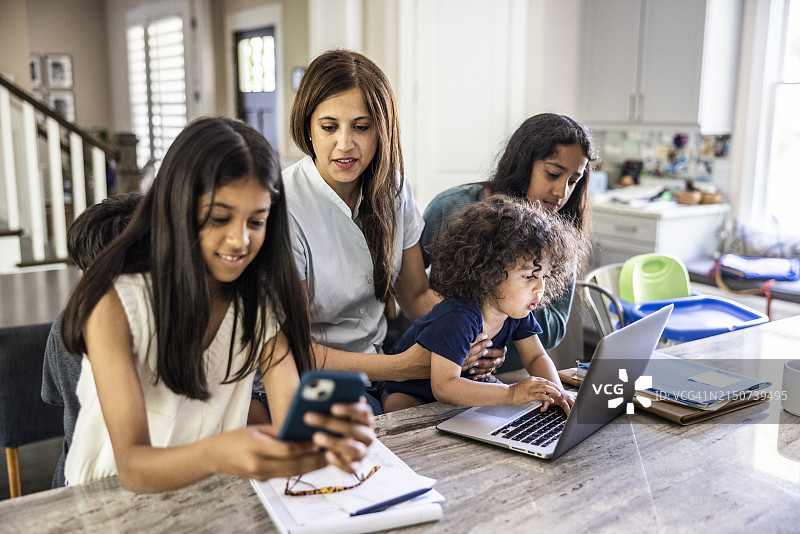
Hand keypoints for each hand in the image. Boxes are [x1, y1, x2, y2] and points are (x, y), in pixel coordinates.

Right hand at [208, 425, 326, 481]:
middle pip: (293, 465)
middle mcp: (259, 464)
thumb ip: (279, 431)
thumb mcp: (257, 429)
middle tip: (333, 452)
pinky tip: (314, 463)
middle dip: (315, 460)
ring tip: (329, 458)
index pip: (286, 449)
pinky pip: (287, 475)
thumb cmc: (236, 437)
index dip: (304, 447)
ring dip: (313, 467)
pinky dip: (302, 469)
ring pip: (293, 473)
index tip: (319, 441)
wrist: (215, 456)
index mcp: (256, 447)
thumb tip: (303, 430)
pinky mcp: (264, 479)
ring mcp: (261, 474)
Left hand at [303, 398, 374, 473]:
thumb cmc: (332, 423)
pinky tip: (326, 454)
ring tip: (316, 437)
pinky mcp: (355, 466)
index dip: (350, 409)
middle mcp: (367, 435)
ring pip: (353, 449)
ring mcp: (362, 452)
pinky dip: (339, 461)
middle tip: (309, 417)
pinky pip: (350, 467)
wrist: (333, 446)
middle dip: (332, 424)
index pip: (364, 411)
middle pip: (355, 429)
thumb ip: (329, 402)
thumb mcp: (331, 411)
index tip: (333, 407)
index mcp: (364, 419)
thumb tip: (315, 393)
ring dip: (334, 442)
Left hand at [463, 332, 505, 379]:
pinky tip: (473, 376)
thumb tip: (481, 330)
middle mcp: (499, 359)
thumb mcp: (487, 336)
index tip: (483, 350)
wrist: (487, 346)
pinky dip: (479, 376)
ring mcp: (494, 366)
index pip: (499, 352)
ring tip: (470, 370)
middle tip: (474, 362)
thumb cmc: (485, 339)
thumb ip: (485, 334)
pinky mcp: (489, 371)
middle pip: (493, 363)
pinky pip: (485, 375)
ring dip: (479, 370)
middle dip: (483, 363)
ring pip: (488, 370)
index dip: (491, 352)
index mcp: (501, 350)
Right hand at [508, 376, 564, 408]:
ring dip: (553, 391)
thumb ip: (536, 387)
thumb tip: (544, 392)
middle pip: (547, 383)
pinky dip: (547, 398)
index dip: (552, 384)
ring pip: (546, 388)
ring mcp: (531, 388)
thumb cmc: (517, 390)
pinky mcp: (530, 395)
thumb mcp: (527, 386)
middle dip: (555, 386)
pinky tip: (551, 400)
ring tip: (558, 394)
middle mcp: (532, 382)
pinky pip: (541, 396)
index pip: (545, 380)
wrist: (509, 393)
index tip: (556, 387)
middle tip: (559, 390)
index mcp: (532, 379)